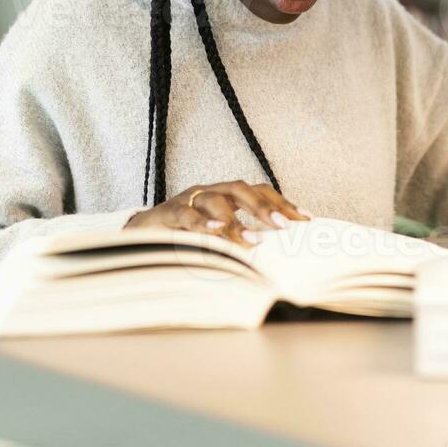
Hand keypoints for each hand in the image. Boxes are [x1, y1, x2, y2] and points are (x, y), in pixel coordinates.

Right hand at [124, 181, 310, 245]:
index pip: (258, 191)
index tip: (306, 219)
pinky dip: (203, 223)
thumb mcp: (218, 237)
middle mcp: (209, 192)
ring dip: (236, 220)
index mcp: (225, 195)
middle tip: (284, 225)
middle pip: (240, 188)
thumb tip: (277, 257)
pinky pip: (187, 215)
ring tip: (253, 239)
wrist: (140, 233)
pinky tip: (217, 232)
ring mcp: (188, 200)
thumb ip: (242, 240)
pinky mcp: (168, 213)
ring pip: (215, 200)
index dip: (282, 202)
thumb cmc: (185, 235)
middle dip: (264, 206)